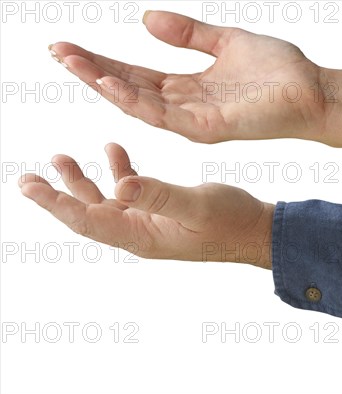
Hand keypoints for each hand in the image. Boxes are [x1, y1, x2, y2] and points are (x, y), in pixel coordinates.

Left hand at [18, 144, 273, 268]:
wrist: (256, 231)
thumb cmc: (232, 223)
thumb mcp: (196, 205)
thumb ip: (158, 194)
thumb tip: (118, 186)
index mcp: (144, 236)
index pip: (89, 221)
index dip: (56, 204)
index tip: (29, 187)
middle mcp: (141, 231)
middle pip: (88, 213)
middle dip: (58, 195)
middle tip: (28, 178)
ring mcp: (150, 222)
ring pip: (106, 201)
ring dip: (83, 181)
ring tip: (60, 158)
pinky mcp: (162, 210)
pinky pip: (131, 192)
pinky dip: (119, 171)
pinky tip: (114, 151)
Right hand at [48, 10, 331, 144]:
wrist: (313, 90)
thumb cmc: (278, 70)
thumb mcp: (226, 40)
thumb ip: (188, 33)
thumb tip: (146, 18)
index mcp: (188, 87)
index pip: (134, 74)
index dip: (101, 61)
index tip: (67, 46)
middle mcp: (185, 106)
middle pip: (129, 89)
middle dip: (92, 72)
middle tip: (57, 52)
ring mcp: (195, 120)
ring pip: (139, 105)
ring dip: (105, 85)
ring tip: (74, 64)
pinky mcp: (208, 128)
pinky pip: (164, 116)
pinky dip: (136, 101)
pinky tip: (112, 84)